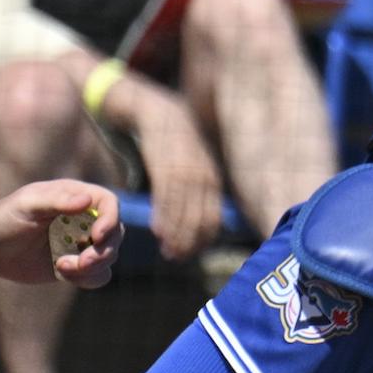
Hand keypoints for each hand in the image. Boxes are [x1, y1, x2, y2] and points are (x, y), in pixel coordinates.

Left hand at [0, 182, 122, 288]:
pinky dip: (88, 278)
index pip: (109, 204)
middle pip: (116, 234)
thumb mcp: (26, 205)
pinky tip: (63, 274)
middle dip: (103, 251)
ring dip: (94, 266)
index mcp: (77, 198)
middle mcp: (85, 220)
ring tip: (63, 267)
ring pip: (109, 256)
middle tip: (82, 261)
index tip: (97, 236)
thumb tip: (87, 201)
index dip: (110, 219)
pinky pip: (97, 275)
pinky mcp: (76, 265)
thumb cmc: (4, 218)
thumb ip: (56, 201)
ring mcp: (82, 243)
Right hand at [126, 92, 225, 261]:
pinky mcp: (166, 166)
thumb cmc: (174, 147)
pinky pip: (167, 198)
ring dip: (176, 235)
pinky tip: (158, 231)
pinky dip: (164, 217)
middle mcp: (203, 178)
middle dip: (189, 242)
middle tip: (176, 258)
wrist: (158, 114)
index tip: (190, 255)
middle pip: (200, 219)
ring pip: (183, 212)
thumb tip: (200, 222)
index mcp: (212, 180)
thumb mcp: (190, 168)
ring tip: (167, 251)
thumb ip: (195, 193)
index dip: (202, 240)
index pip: (213, 219)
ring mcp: (186, 172)